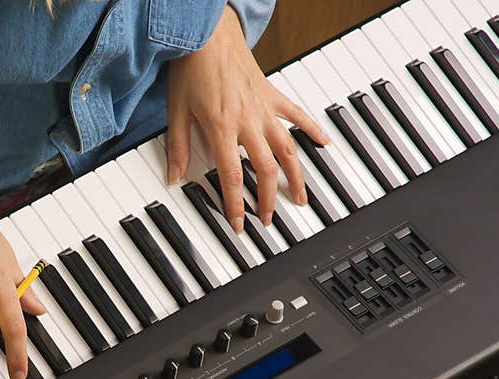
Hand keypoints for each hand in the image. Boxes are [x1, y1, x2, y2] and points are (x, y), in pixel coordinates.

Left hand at [166, 6, 330, 231]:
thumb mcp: (176, 112)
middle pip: (265, 169)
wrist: (208, 33)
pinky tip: (324, 144)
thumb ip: (179, 148)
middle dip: (268, 198)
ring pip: (287, 149)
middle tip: (269, 219)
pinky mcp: (272, 95)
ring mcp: (264, 109)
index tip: (240, 225)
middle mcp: (248, 122)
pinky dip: (312, 130)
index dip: (236, 205)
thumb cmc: (191, 69)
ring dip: (296, 176)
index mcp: (222, 129)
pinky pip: (297, 115)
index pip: (232, 176)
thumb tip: (174, 177)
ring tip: (301, 198)